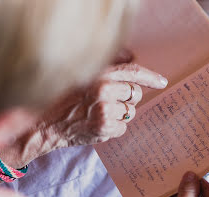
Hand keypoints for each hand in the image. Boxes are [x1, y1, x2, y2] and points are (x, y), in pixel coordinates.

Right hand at [47, 63, 167, 145]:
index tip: (162, 82)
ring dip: (120, 115)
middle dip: (128, 99)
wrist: (46, 125)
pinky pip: (122, 128)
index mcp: (98, 74)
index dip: (150, 77)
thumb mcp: (83, 76)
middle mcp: (103, 90)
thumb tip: (131, 56)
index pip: (132, 72)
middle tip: (111, 102)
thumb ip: (108, 66)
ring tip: (100, 114)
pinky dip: (114, 128)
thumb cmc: (64, 99)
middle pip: (135, 95)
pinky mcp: (104, 128)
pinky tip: (98, 125)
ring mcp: (104, 110)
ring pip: (131, 113)